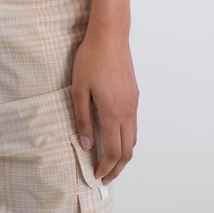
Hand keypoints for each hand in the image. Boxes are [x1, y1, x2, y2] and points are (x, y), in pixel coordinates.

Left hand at [71, 28, 137, 183]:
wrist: (110, 35)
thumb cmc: (91, 59)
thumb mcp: (78, 89)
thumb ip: (83, 119)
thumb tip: (87, 144)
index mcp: (112, 112)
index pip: (114, 152)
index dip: (106, 168)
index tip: (97, 176)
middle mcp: (127, 111)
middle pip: (128, 151)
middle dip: (117, 168)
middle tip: (105, 177)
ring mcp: (133, 102)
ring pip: (134, 138)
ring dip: (124, 154)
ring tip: (110, 161)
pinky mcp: (134, 94)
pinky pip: (134, 123)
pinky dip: (127, 137)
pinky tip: (115, 135)